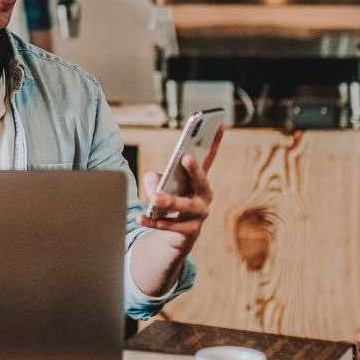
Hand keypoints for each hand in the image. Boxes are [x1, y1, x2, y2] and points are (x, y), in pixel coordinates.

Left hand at [137, 124, 223, 254]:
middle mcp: (204, 195)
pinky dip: (153, 221)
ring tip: (155, 198)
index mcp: (199, 180)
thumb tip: (155, 187)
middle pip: (201, 181)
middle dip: (194, 169)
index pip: (209, 157)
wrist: (177, 236)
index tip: (218, 123)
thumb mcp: (162, 186)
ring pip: (185, 206)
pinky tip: (140, 217)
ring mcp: (200, 214)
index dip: (215, 140)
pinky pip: (171, 225)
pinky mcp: (190, 231)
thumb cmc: (170, 202)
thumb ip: (156, 180)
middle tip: (185, 157)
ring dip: (170, 201)